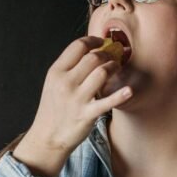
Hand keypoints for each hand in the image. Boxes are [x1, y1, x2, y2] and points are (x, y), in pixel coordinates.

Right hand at [13, 37, 131, 176]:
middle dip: (107, 53)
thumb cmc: (53, 108)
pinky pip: (107, 102)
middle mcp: (65, 83)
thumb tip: (89, 50)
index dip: (94, 40)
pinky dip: (120, 95)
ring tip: (117, 68)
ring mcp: (76, 99)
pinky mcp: (86, 114)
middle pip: (93, 57)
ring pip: (102, 73)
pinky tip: (129, 91)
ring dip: (114, 67)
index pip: (78, 46)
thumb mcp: (54, 83)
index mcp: (56, 72)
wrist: (47, 136)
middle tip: (113, 56)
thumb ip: (69, 67)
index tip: (102, 42)